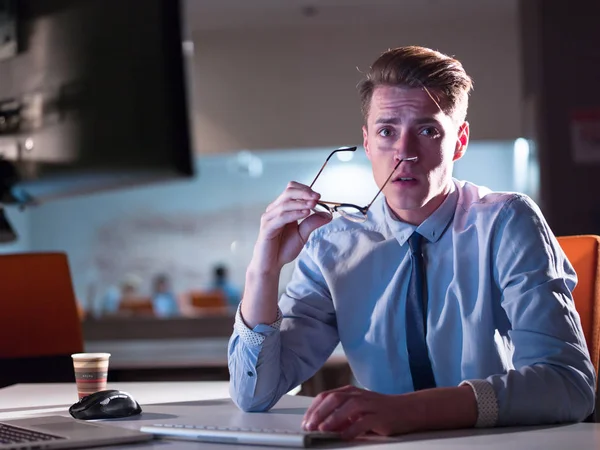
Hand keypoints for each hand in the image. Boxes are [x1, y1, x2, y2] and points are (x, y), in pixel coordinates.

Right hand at [252, 181, 330, 273]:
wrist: (271, 264)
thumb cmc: (283, 249)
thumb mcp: (302, 234)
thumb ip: (312, 223)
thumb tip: (328, 215)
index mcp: (282, 209)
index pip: (291, 190)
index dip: (305, 190)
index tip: (318, 196)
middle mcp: (274, 210)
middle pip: (288, 193)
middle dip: (304, 193)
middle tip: (317, 198)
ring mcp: (269, 218)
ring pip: (285, 204)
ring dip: (301, 203)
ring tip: (313, 205)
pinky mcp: (267, 228)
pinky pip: (281, 217)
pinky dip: (294, 214)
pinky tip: (305, 214)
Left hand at [302, 384, 477, 439]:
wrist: (408, 410)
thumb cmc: (380, 411)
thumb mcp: (358, 410)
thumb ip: (341, 415)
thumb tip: (321, 426)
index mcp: (350, 392)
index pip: (326, 396)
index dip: (313, 408)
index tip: (305, 421)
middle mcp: (358, 395)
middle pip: (333, 399)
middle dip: (319, 413)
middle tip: (310, 427)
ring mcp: (370, 404)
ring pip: (347, 408)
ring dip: (332, 419)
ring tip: (323, 430)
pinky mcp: (381, 416)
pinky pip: (364, 422)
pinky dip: (352, 429)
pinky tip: (345, 436)